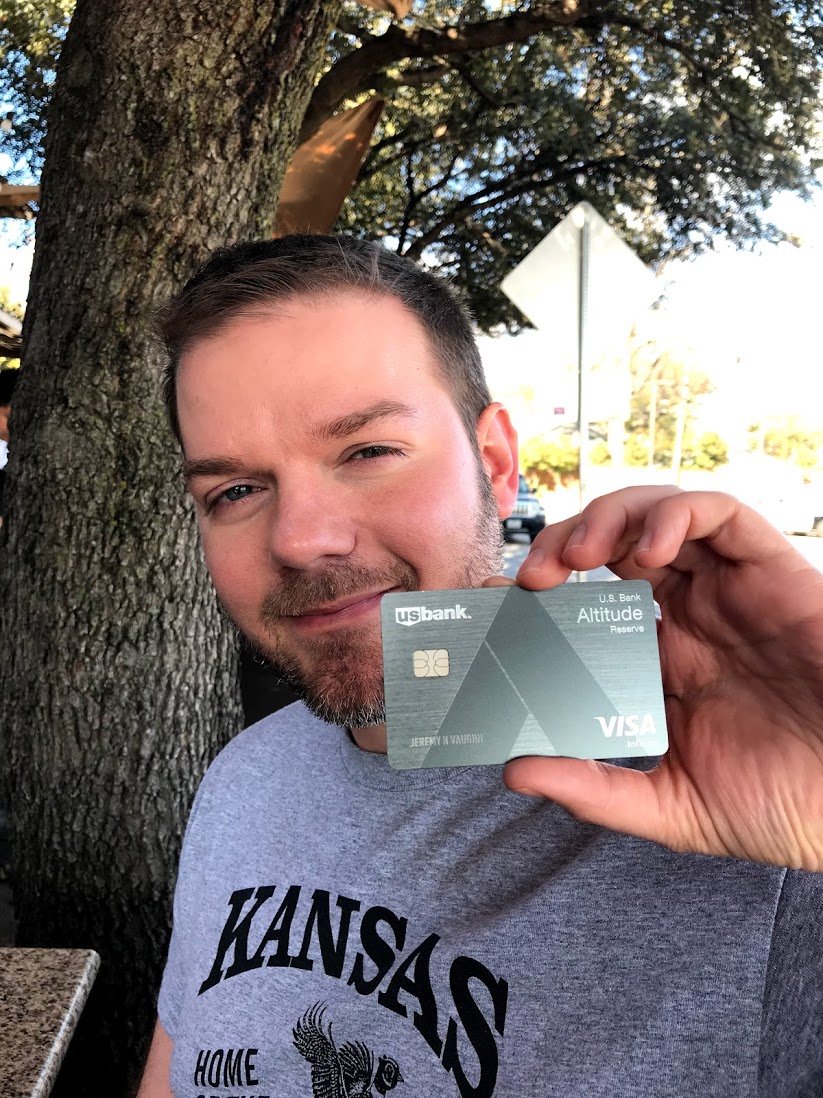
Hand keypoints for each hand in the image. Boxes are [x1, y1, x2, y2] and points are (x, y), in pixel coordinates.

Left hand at [502, 485, 822, 869]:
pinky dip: (677, 514)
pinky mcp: (775, 572)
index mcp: (661, 660)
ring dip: (608, 519)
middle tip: (529, 577)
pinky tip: (646, 551)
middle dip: (562, 544)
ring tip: (578, 556)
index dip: (540, 592)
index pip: (586, 603)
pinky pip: (723, 515)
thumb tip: (514, 771)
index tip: (494, 600)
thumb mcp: (673, 807)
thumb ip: (597, 791)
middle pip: (613, 547)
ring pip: (659, 514)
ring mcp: (730, 590)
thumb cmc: (783, 805)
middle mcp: (690, 615)